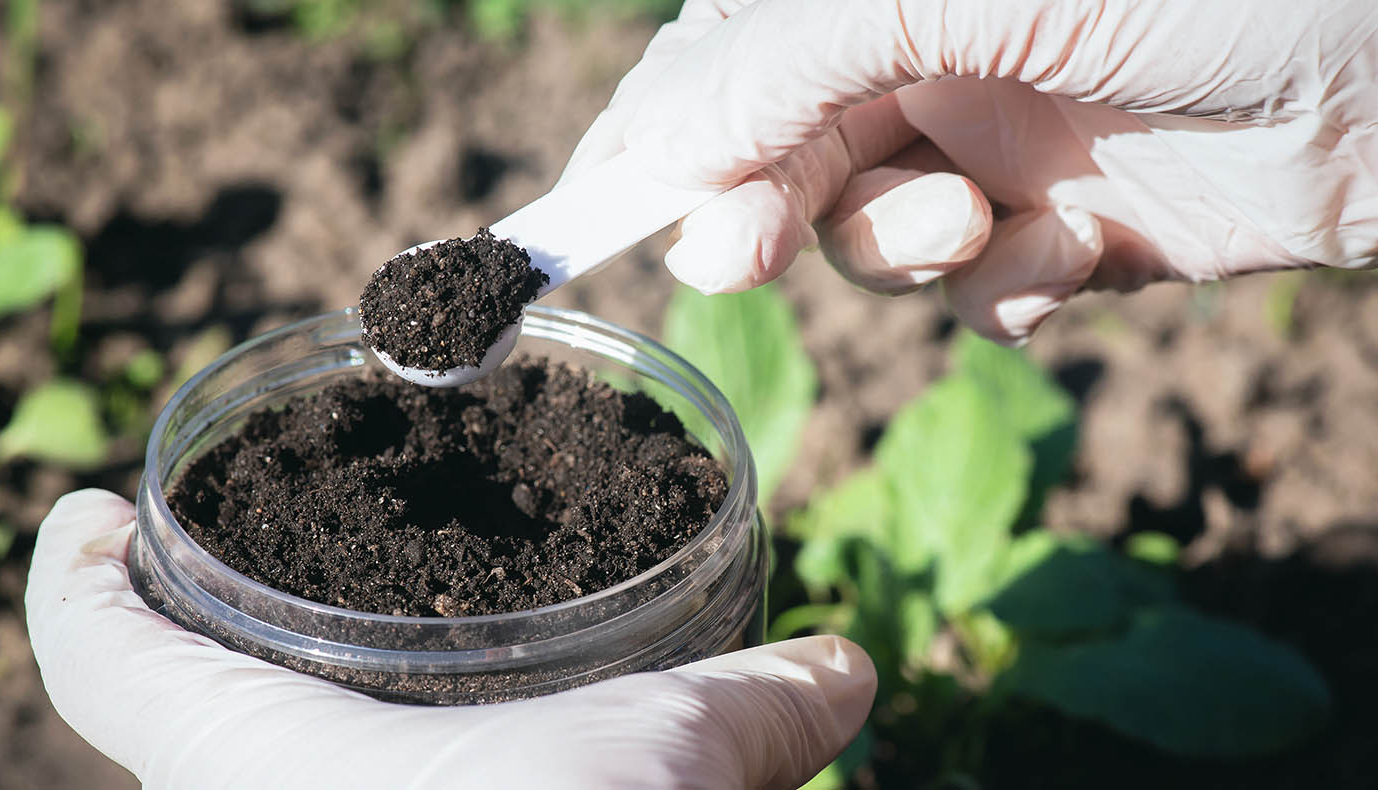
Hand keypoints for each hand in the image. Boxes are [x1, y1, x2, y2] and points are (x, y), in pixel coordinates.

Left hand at [27, 490, 875, 788]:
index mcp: (256, 756)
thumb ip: (741, 717)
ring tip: (342, 664)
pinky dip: (330, 776)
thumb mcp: (648, 774)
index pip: (101, 648)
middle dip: (195, 639)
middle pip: (164, 716)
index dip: (76, 566)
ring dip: (265, 728)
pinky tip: (422, 766)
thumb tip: (844, 673)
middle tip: (261, 571)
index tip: (87, 510)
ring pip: (234, 780)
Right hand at [564, 0, 1377, 343]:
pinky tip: (1082, 250)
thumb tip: (658, 148)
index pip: (718, 66)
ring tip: (982, 220)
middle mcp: (925, 67)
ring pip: (873, 250)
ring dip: (909, 251)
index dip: (651, 141)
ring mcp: (992, 153)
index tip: (584, 220)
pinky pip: (980, 300)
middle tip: (744, 254)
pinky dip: (1012, 290)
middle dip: (763, 217)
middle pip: (777, 169)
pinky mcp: (1062, 234)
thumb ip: (784, 64)